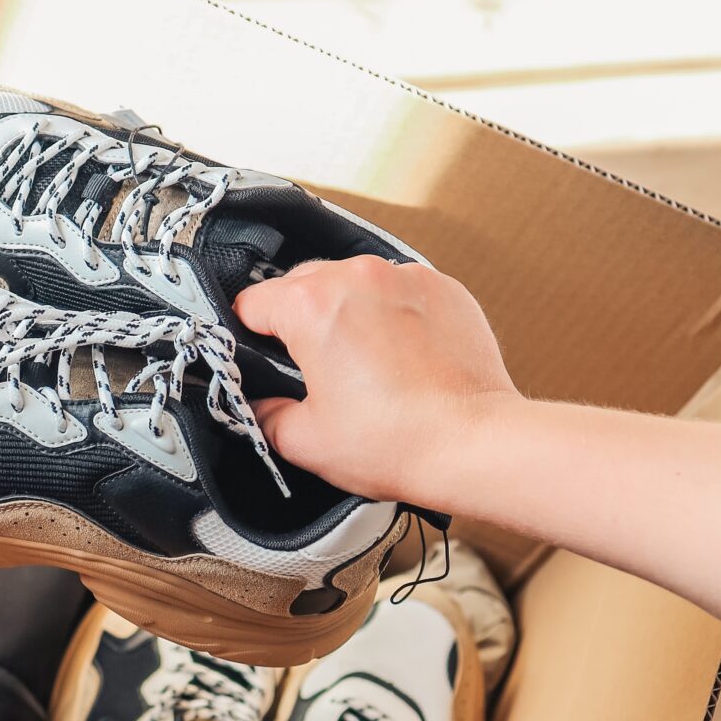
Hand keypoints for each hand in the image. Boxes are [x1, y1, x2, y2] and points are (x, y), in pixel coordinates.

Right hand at [234, 256, 522, 505]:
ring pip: (353, 282)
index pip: (252, 302)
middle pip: (301, 284)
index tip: (259, 356)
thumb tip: (262, 406)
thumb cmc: (398, 440)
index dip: (247, 334)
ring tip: (362, 363)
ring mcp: (405, 277)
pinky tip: (399, 356)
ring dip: (347, 312)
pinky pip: (399, 290)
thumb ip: (266, 415)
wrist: (474, 443)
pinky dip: (392, 315)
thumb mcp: (304, 441)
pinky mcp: (444, 288)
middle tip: (312, 367)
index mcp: (311, 306)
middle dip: (298, 320)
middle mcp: (357, 277)